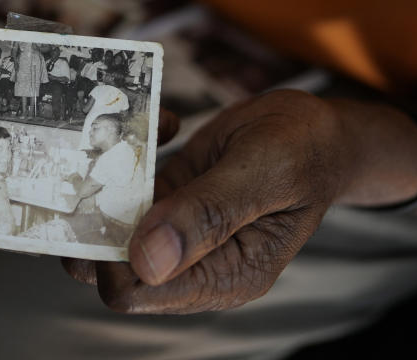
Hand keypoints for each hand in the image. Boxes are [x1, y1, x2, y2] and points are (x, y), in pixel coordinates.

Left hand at [63, 91, 351, 313]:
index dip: (110, 254)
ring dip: (110, 176)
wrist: (318, 131)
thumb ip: (208, 215)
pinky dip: (133, 154)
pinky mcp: (169, 201)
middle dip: (98, 213)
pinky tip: (168, 125)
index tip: (106, 199)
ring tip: (138, 131)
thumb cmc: (305, 151)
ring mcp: (178, 232)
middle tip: (107, 156)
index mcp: (224, 275)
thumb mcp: (262, 172)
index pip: (138, 292)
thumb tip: (147, 261)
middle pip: (112, 265)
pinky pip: (128, 191)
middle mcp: (195, 262)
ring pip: (111, 226)